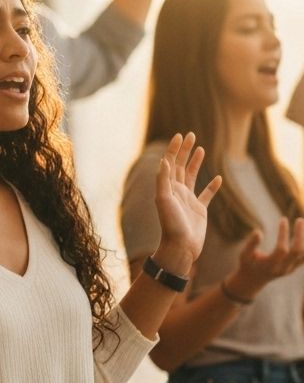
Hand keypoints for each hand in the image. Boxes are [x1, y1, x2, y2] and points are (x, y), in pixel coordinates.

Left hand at [152, 132, 221, 274]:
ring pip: (193, 177)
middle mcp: (176, 191)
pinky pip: (207, 195)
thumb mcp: (163, 200)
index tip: (180, 135)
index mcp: (167, 187)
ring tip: (201, 149)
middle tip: (191, 135)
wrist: (180, 247)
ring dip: (196, 162)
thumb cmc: (171, 225)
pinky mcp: (199, 210)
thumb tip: (164, 160)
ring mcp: (188, 200)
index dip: (175, 149)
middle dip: (185, 150)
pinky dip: (212, 186)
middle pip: (181, 166)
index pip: (171, 163)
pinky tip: (219, 178)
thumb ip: (163, 180)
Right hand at [225, 217, 303, 300]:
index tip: (283, 219)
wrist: (253, 280)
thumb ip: (251, 244)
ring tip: (303, 224)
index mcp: (269, 265)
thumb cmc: (247, 264)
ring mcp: (290, 269)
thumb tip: (258, 231)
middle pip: (297, 251)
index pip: (282, 249)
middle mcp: (282, 268)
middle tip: (300, 219)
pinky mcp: (294, 267)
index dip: (283, 234)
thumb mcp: (244, 255)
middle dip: (300, 235)